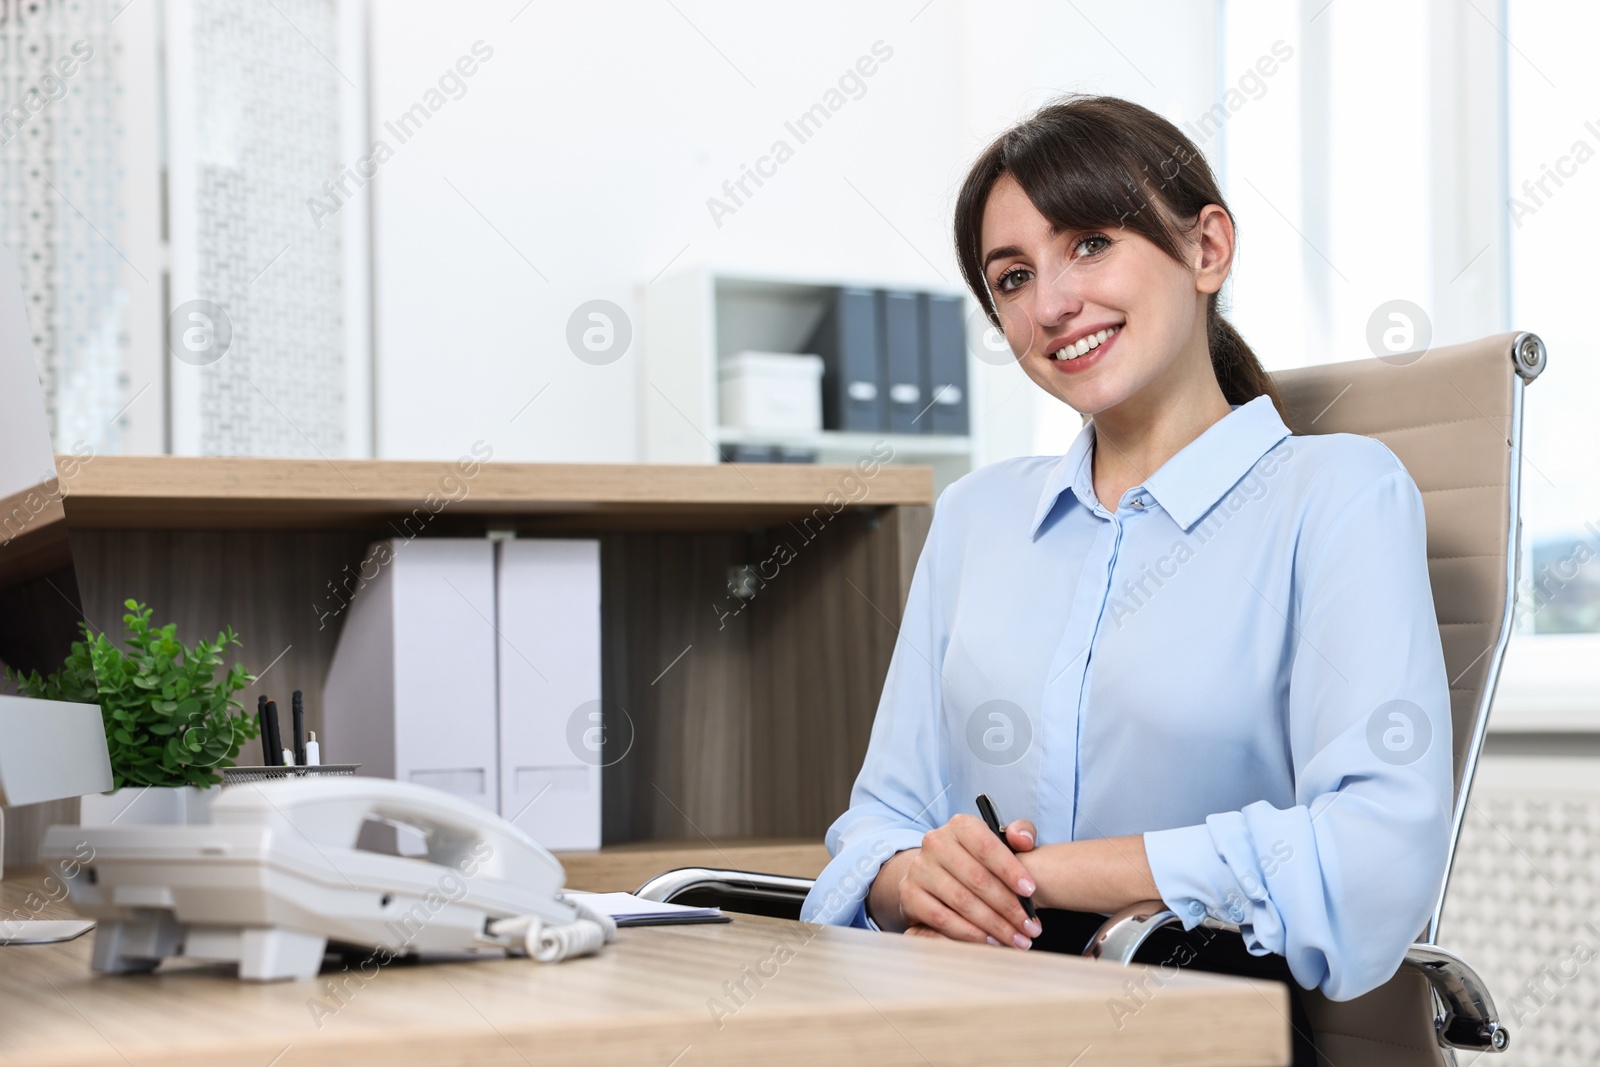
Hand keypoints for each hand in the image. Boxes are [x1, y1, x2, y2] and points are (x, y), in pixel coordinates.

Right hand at [875, 814, 1042, 948]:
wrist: (932, 872)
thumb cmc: (976, 859)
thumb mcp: (998, 840)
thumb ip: (1020, 833)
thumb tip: (1023, 840)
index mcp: (960, 825)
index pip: (987, 847)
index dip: (1011, 870)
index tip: (1031, 891)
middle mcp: (936, 843)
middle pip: (977, 878)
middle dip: (1008, 907)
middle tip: (1030, 926)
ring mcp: (920, 869)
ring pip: (962, 901)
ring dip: (994, 925)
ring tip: (1016, 938)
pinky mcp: (910, 895)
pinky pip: (942, 919)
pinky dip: (969, 933)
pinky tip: (989, 941)